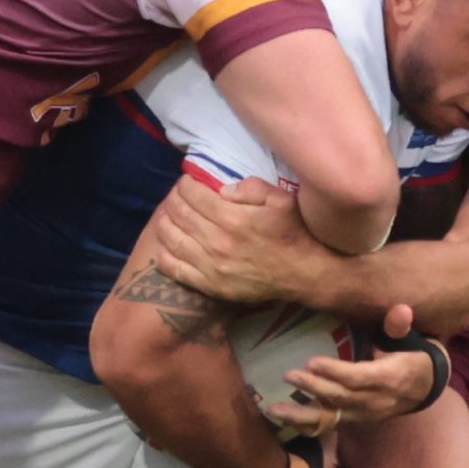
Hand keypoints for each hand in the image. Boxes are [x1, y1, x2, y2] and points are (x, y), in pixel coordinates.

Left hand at [154, 176, 327, 305]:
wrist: (304, 274)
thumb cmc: (293, 232)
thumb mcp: (280, 199)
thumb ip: (250, 188)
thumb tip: (221, 189)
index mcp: (232, 218)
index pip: (194, 195)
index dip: (185, 184)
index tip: (187, 182)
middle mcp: (217, 241)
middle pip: (179, 214)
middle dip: (173, 199)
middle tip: (177, 196)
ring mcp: (211, 266)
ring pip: (172, 239)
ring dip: (164, 222)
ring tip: (168, 215)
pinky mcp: (210, 285)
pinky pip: (175, 269)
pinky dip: (164, 254)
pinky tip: (167, 245)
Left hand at [273, 306, 437, 426]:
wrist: (425, 387)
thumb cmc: (413, 356)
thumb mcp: (413, 339)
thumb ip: (400, 327)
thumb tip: (400, 310)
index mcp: (389, 378)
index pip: (358, 378)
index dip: (335, 372)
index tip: (311, 361)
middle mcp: (375, 401)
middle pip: (341, 397)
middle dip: (313, 388)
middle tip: (289, 375)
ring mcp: (364, 414)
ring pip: (331, 417)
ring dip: (301, 415)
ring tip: (274, 409)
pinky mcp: (356, 420)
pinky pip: (331, 426)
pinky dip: (308, 425)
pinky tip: (286, 421)